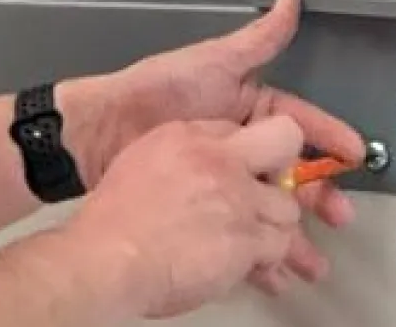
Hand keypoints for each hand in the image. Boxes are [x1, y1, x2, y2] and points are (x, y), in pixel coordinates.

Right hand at [63, 116, 306, 319]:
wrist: (108, 256)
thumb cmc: (113, 219)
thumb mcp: (141, 163)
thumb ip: (179, 158)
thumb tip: (199, 173)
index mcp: (187, 136)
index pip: (237, 128)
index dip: (246, 152)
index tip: (244, 170)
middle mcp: (219, 158)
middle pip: (283, 142)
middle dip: (282, 170)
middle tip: (264, 197)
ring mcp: (238, 197)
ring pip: (288, 205)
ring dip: (273, 226)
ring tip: (252, 244)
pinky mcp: (248, 237)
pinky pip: (279, 245)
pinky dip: (267, 260)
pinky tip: (250, 267)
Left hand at [79, 0, 364, 290]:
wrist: (103, 131)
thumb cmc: (155, 90)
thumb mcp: (212, 61)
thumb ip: (258, 38)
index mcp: (249, 108)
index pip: (300, 125)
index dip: (330, 139)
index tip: (356, 155)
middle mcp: (241, 143)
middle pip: (293, 172)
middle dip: (320, 195)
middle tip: (340, 215)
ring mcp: (224, 175)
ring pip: (270, 205)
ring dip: (293, 231)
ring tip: (311, 257)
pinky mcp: (205, 204)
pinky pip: (239, 227)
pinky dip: (258, 248)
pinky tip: (273, 268)